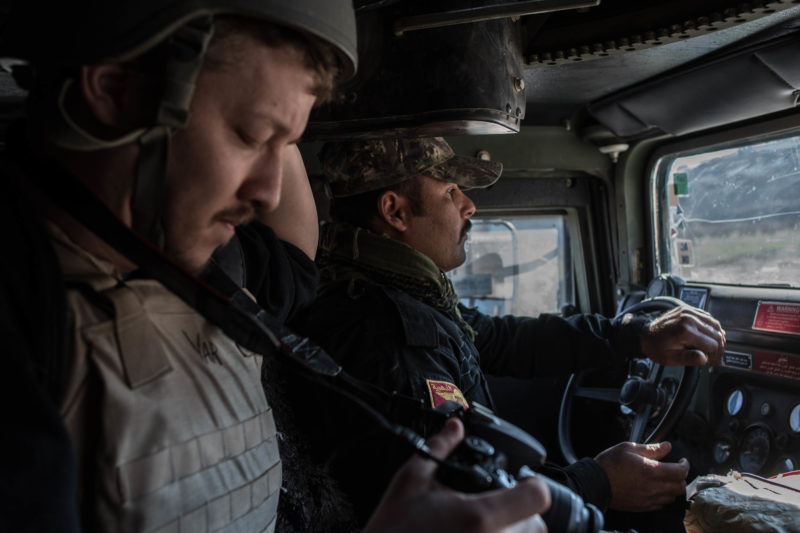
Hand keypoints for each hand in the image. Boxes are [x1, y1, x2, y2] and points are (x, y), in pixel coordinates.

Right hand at [363, 418, 550, 532]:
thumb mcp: (411, 479)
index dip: (532, 482)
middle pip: (537, 525)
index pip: (536, 497)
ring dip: (514, 529)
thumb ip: (439, 448)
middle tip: (497, 500)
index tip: (520, 479)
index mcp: (479, 516)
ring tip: (484, 521)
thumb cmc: (393, 530)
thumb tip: (454, 428)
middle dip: (521, 508)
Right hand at [595, 441, 688, 511]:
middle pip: (680, 486)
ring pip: (672, 497)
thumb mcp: (629, 448)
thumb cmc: (610, 464)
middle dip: (681, 477)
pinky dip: (663, 497)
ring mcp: (649, 499)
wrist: (597, 482)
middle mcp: (654, 487)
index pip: (680, 472)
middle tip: (675, 470)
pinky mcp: (643, 506)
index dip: (685, 465)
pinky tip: (655, 489)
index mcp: (652, 471)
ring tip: (665, 479)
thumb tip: (666, 446)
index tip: (682, 461)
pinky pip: (661, 504)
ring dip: (672, 488)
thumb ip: (651, 449)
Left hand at [640, 304, 725, 365]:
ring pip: (714, 324)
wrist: (645, 335)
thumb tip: (704, 358)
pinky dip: (711, 327)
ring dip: (717, 336)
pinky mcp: (687, 309)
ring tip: (712, 348)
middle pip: (716, 333)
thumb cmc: (656, 347)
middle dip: (718, 347)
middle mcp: (688, 318)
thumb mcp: (671, 358)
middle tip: (714, 357)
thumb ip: (689, 358)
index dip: (715, 356)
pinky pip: (706, 317)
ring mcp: (688, 311)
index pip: (712, 344)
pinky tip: (709, 336)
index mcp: (685, 331)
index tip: (712, 362)